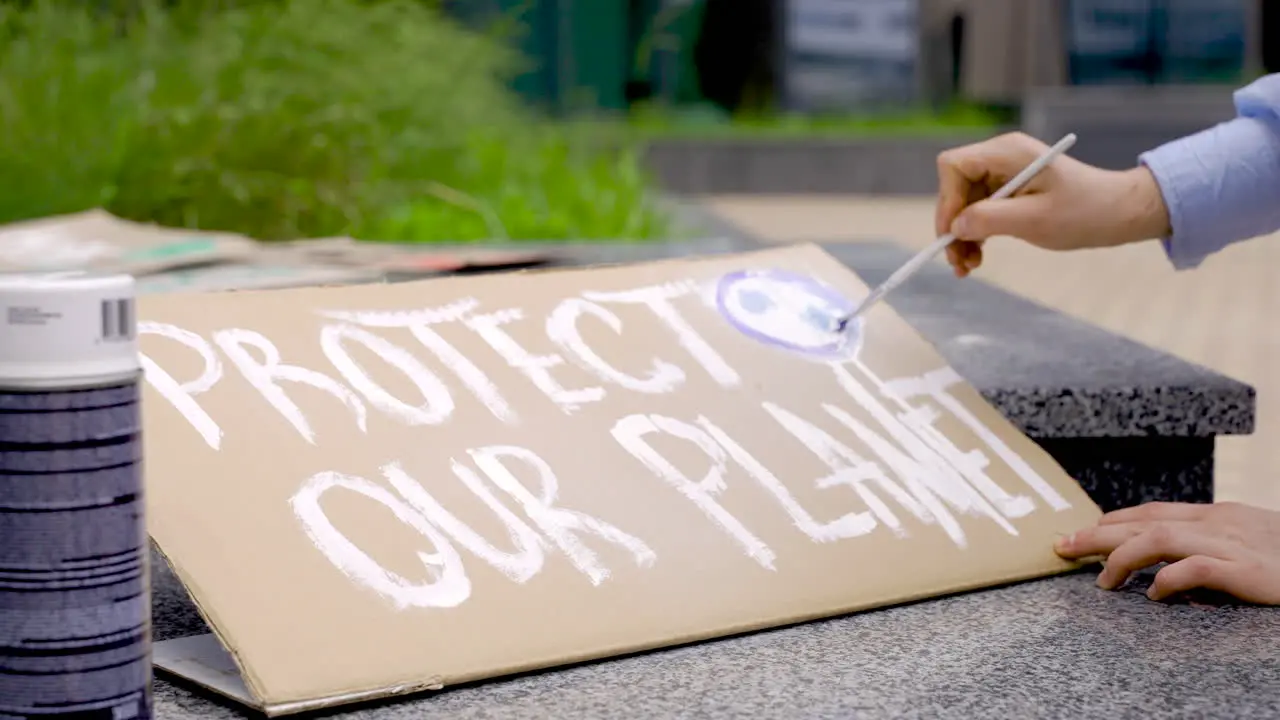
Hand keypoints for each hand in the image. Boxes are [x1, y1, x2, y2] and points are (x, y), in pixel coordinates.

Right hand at [934, 132, 1172, 276]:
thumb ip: (990, 219)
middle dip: (952, 226)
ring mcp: (1004, 173)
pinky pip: (980, 210)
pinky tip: (978, 256)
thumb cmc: (1085, 212)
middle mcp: (1001, 157)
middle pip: (955, 188)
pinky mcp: (1009, 190)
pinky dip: (975, 234)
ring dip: (962, 235)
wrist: (1119, 213)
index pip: (954, 166)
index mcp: (1008, 152)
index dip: (946, 201)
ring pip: (964, 203)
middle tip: (957, 263)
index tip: (952, 235)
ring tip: (968, 267)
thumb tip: (954, 227)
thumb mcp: (1036, 220)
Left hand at [1054, 501, 1279, 603]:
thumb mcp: (1249, 544)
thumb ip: (1211, 548)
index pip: (1153, 512)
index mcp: (1218, 515)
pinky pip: (1197, 568)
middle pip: (1145, 521)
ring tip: (1100, 581)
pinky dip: (1168, 580)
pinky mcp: (1249, 571)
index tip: (1081, 533)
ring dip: (1120, 557)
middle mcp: (1220, 522)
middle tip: (1062, 547)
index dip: (1113, 521)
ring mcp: (1234, 544)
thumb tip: (1167, 570)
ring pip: (1159, 539)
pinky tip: (1154, 596)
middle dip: (1098, 534)